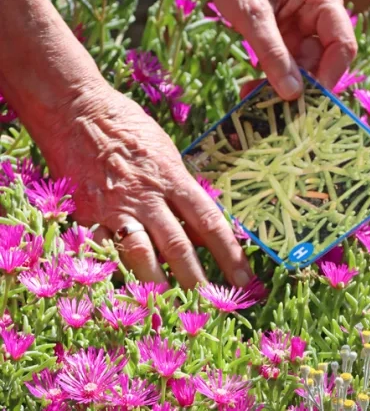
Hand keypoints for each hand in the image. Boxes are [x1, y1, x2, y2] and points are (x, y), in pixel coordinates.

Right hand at [39, 86, 252, 288]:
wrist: (75, 109)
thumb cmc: (128, 127)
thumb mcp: (167, 153)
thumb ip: (183, 192)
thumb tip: (201, 230)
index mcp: (174, 178)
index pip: (210, 221)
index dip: (230, 253)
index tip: (246, 279)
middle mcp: (148, 196)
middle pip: (178, 245)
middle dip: (197, 280)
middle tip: (214, 307)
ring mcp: (114, 207)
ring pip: (140, 254)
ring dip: (157, 285)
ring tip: (171, 309)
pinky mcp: (84, 213)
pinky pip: (99, 250)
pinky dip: (111, 272)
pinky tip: (120, 293)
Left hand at [202, 0, 356, 98]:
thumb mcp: (253, 15)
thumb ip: (272, 53)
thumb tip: (292, 94)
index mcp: (322, 2)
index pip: (342, 46)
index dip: (330, 75)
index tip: (306, 99)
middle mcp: (319, 22)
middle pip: (323, 65)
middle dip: (301, 88)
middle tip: (275, 106)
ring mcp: (304, 36)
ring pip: (304, 75)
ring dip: (280, 90)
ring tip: (252, 96)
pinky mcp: (288, 48)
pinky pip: (286, 73)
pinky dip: (270, 84)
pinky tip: (250, 89)